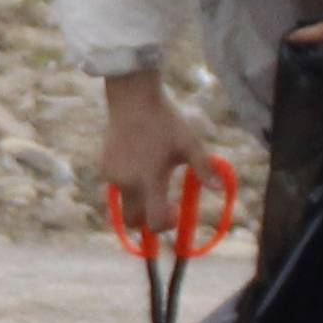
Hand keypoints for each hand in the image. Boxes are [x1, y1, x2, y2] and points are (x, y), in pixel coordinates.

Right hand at [94, 69, 217, 230]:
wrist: (132, 98)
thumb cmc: (165, 121)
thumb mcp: (190, 144)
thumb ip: (204, 169)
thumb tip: (219, 190)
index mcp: (150, 179)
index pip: (153, 222)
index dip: (165, 225)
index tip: (174, 211)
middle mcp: (127, 182)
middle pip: (133, 222)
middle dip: (148, 221)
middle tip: (163, 203)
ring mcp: (112, 175)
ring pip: (124, 202)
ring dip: (139, 199)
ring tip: (151, 172)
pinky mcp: (103, 165)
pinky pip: (116, 185)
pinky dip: (128, 183)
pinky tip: (137, 160)